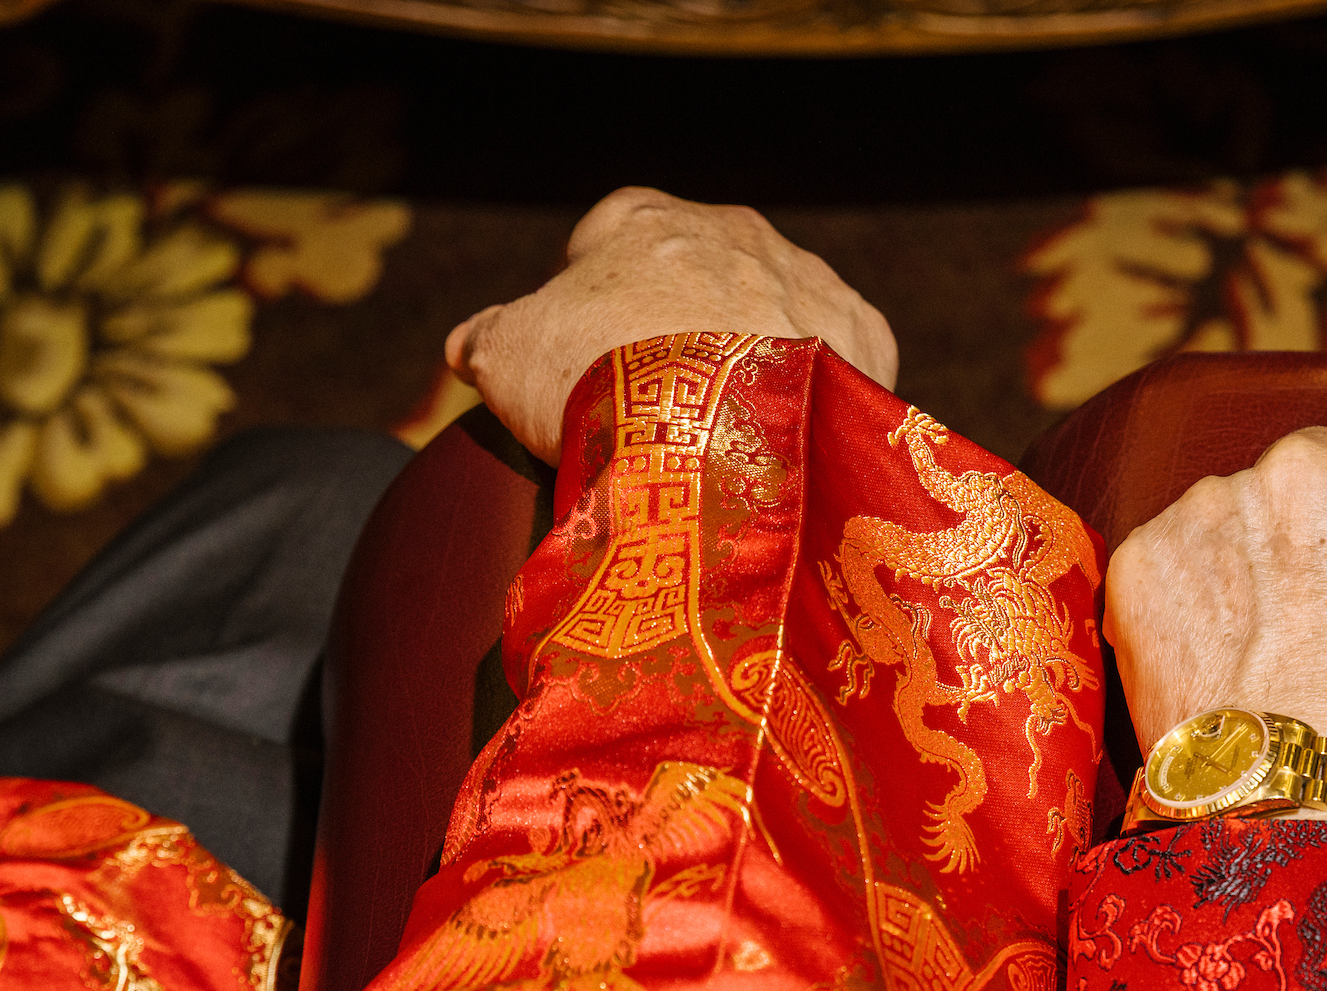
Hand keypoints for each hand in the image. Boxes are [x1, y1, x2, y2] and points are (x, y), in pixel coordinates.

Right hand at [445, 188, 898, 461]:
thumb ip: (486, 339)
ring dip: (754, 353)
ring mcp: (804, 276)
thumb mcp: (506, 355)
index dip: (590, 296)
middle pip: (700, 273)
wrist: (714, 429)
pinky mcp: (861, 334)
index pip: (609, 237)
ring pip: (775, 309)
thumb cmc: (594, 380)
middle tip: (659, 398)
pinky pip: (837, 355)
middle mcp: (733, 229)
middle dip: (680, 322)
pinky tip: (792, 436)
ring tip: (730, 427)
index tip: (586, 352)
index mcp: (642, 218)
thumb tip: (465, 348)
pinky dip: (816, 390)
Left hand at [1104, 366, 1326, 811]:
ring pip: (1231, 508)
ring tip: (1263, 650)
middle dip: (1313, 515)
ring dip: (1244, 553)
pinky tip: (1215, 662)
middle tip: (1320, 608)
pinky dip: (1187, 595)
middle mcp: (1300, 463)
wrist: (1292, 810)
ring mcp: (1213, 504)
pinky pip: (1171, 555)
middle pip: (1307, 462)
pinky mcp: (1144, 554)